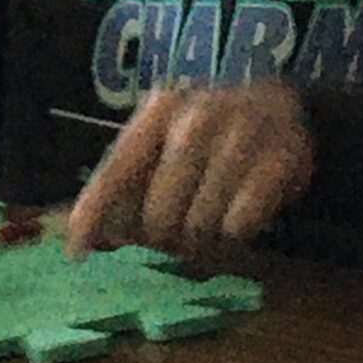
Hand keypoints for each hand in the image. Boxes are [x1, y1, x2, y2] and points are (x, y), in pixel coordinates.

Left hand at [66, 80, 312, 259]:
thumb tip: (85, 238)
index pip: (117, 169)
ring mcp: (241, 136)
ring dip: (201, 237)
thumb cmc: (211, 134)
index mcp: (160, 109)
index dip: (93, 213)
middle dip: (162, 236)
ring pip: (199, 225)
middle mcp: (197, 117)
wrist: (285, 109)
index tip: (77, 253)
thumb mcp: (166, 141)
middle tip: (175, 232)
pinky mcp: (280, 161)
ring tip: (209, 219)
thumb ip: (127, 182)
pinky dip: (235, 232)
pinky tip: (241, 212)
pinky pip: (239, 226)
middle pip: (158, 213)